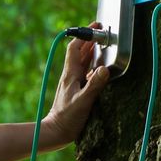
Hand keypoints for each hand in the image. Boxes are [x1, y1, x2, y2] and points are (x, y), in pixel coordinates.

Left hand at [42, 21, 111, 147]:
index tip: (96, 27)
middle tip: (102, 33)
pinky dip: (93, 67)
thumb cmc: (67, 118)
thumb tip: (104, 68)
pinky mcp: (76, 90)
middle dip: (90, 41)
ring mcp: (72, 82)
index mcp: (70, 74)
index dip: (84, 35)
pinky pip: (85, 73)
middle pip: (80, 52)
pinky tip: (100, 69)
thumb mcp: (83, 101)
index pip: (75, 48)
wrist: (56, 132)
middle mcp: (70, 75)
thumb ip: (94, 85)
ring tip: (103, 46)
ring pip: (83, 62)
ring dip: (92, 52)